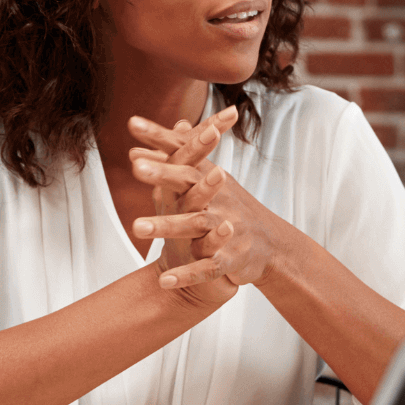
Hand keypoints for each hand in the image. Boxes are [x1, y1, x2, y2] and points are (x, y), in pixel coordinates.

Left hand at [126, 112, 290, 296]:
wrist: (270, 245)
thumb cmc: (231, 208)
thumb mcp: (208, 180)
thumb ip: (180, 160)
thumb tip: (153, 137)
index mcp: (210, 179)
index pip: (183, 153)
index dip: (160, 139)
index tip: (133, 124)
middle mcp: (218, 200)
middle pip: (190, 183)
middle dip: (164, 174)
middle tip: (135, 167)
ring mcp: (226, 229)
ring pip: (195, 225)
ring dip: (166, 226)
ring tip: (136, 227)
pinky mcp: (229, 260)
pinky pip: (207, 267)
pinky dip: (186, 274)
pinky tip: (164, 281)